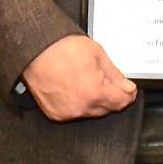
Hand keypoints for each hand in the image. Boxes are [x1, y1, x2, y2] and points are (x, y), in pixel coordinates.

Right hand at [23, 33, 138, 122]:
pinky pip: (75, 113)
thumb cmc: (61, 49)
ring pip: (92, 112)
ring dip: (95, 100)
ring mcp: (67, 113)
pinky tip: (75, 88)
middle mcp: (82, 107)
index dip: (128, 94)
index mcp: (95, 92)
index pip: (121, 102)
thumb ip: (115, 74)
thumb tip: (127, 86)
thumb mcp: (97, 54)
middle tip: (106, 80)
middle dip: (112, 96)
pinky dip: (79, 104)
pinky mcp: (56, 114)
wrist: (34, 50)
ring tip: (86, 80)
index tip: (128, 89)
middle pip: (108, 109)